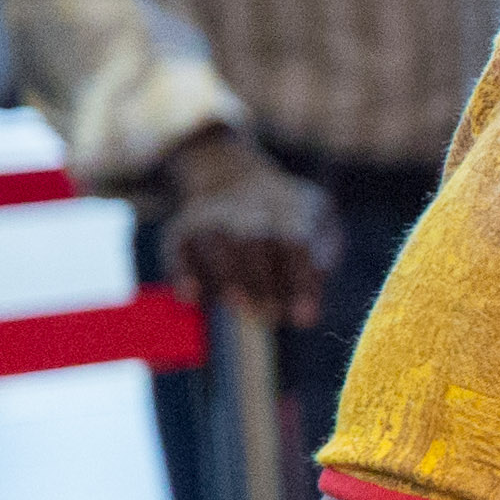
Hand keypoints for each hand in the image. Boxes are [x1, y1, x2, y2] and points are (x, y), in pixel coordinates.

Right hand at [154, 131, 338, 332]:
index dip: (301, 283)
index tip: (304, 320)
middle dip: (259, 281)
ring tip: (238, 305)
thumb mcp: (321, 228)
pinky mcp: (182, 227)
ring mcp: (212, 213)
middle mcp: (249, 204)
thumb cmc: (291, 219)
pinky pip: (178, 247)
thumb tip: (308, 302)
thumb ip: (322, 262)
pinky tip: (192, 298)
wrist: (236, 179)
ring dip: (225, 278)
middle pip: (252, 239)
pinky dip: (183, 273)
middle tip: (268, 313)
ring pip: (215, 241)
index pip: (297, 242)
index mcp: (291, 205)